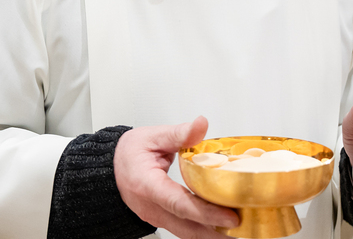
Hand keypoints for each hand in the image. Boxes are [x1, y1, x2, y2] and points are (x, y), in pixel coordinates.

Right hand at [115, 116, 238, 238]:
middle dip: (216, 232)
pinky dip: (204, 231)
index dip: (206, 212)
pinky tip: (222, 229)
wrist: (109, 169)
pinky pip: (185, 230)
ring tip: (238, 232)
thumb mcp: (151, 136)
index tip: (229, 216)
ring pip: (188, 233)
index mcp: (147, 185)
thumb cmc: (127, 154)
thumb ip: (178, 133)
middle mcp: (151, 207)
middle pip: (187, 227)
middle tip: (244, 229)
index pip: (179, 204)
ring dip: (212, 235)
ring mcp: (156, 217)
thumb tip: (201, 124)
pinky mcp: (162, 220)